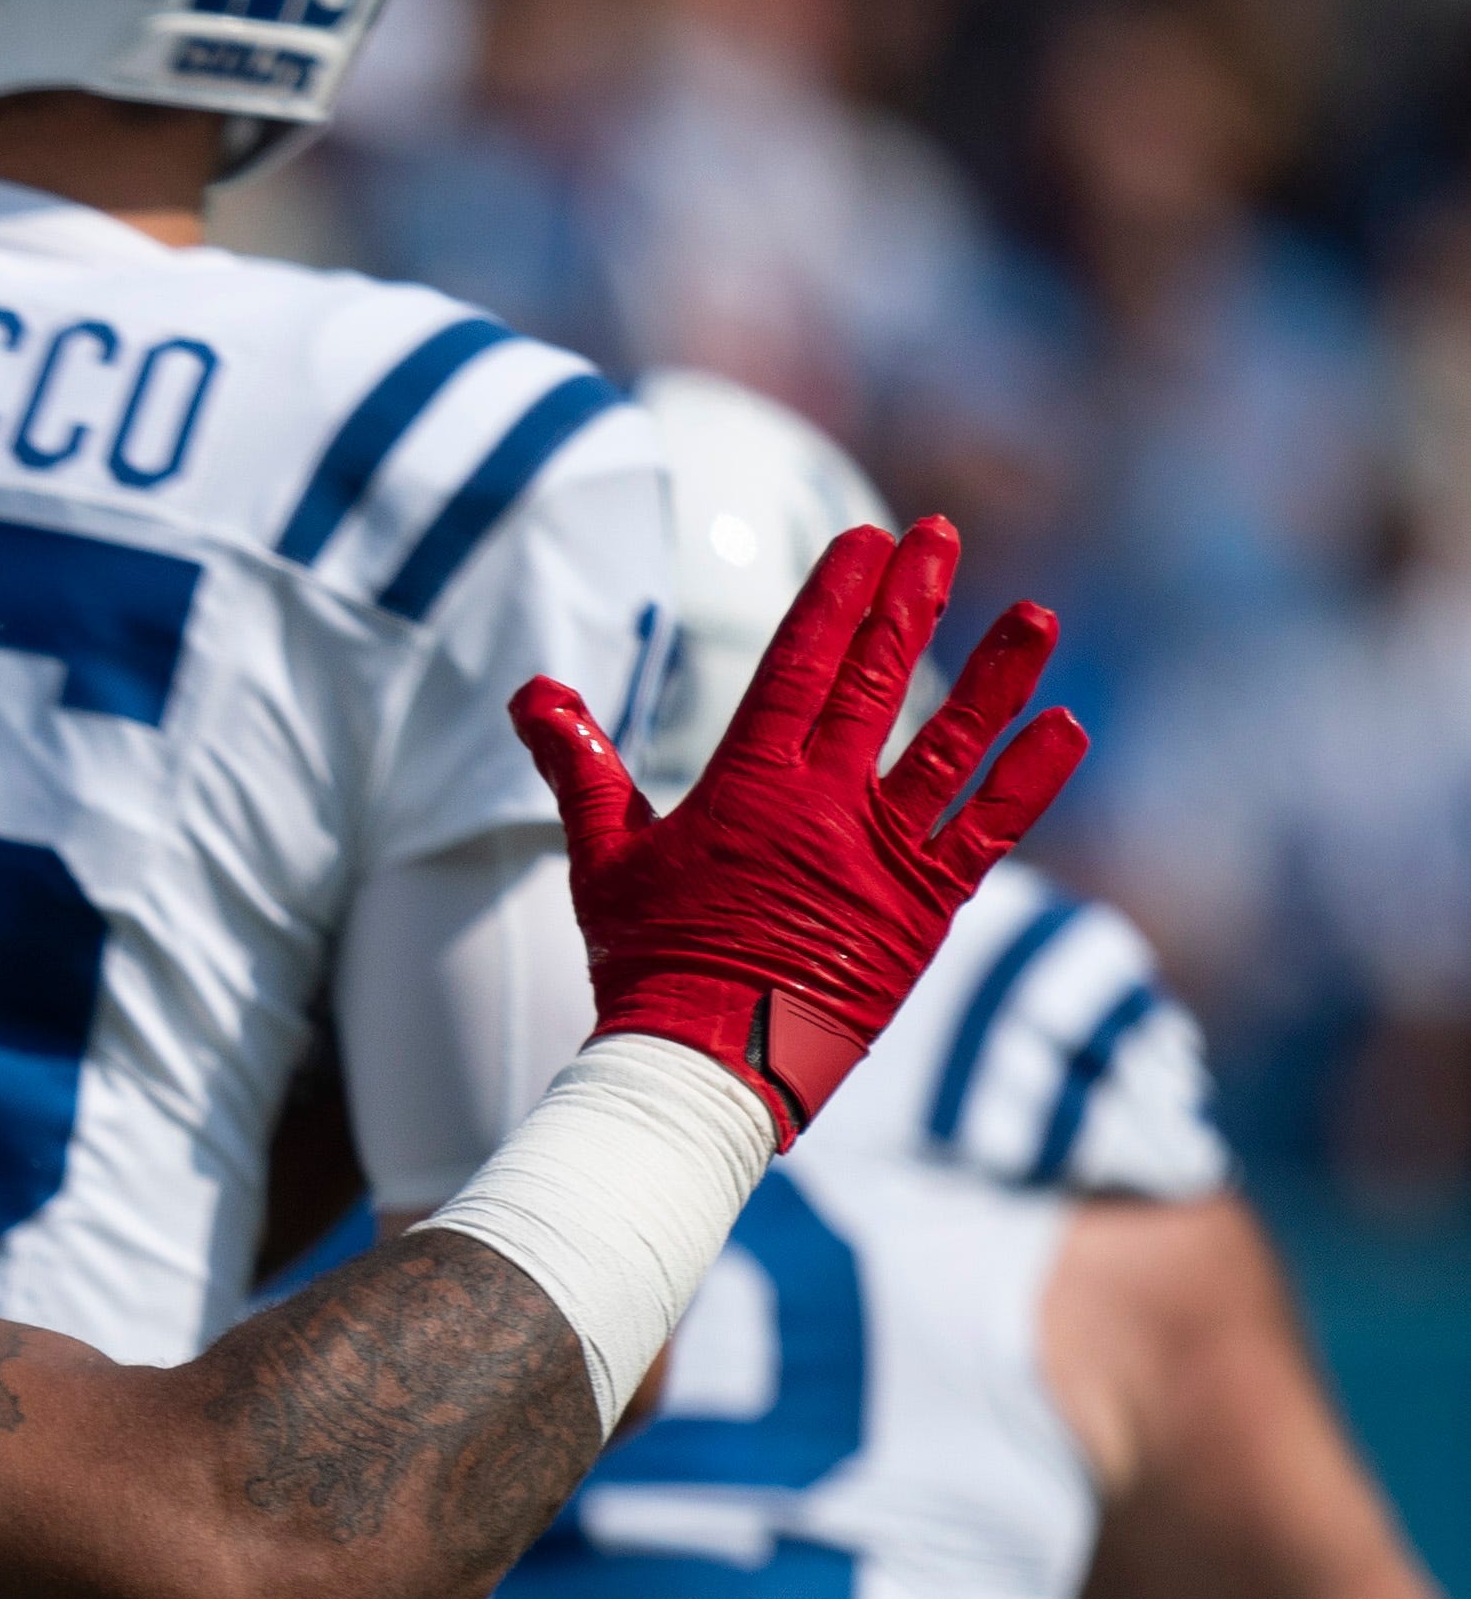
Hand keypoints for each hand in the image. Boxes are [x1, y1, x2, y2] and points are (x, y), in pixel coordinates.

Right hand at [513, 517, 1086, 1143]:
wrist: (709, 1061)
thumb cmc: (647, 962)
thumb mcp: (603, 859)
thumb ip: (580, 768)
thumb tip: (535, 694)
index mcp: (749, 786)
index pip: (799, 665)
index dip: (834, 598)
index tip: (865, 542)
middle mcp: (825, 804)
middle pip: (876, 681)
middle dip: (907, 601)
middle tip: (936, 536)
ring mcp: (883, 853)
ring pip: (951, 746)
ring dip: (996, 678)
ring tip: (1038, 616)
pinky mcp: (924, 905)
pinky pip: (987, 829)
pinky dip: (1027, 779)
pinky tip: (1064, 728)